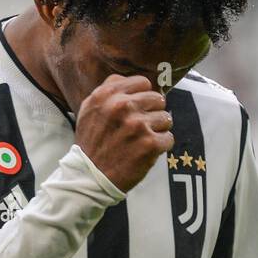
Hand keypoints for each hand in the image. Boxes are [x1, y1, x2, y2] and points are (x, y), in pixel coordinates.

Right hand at [74, 75, 173, 192]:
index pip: (142, 82)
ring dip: (157, 130)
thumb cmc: (92, 142)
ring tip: (141, 141)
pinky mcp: (150, 144)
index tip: (138, 108)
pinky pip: (169, 138)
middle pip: (158, 98)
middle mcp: (122, 106)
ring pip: (166, 118)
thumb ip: (109, 90)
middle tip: (140, 127)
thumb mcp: (89, 109)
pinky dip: (160, 146)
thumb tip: (137, 82)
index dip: (143, 95)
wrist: (90, 176)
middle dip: (152, 113)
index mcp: (106, 95)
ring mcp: (137, 125)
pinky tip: (145, 151)